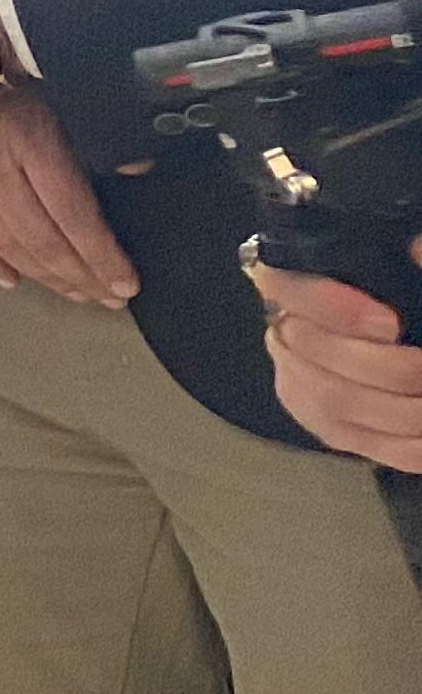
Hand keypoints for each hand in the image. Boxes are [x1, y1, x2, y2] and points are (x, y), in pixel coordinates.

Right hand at [0, 98, 138, 307]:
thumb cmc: (8, 65)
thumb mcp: (60, 86)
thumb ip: (97, 128)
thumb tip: (139, 168)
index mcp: (32, 142)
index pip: (72, 212)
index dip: (101, 254)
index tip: (127, 284)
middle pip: (40, 236)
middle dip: (78, 274)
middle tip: (108, 300)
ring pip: (3, 240)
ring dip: (42, 275)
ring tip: (74, 294)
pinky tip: (10, 281)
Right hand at [253, 247, 421, 470]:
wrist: (392, 337)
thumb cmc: (401, 305)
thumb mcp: (409, 279)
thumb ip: (414, 263)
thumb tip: (415, 249)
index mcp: (300, 275)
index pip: (283, 283)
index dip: (330, 306)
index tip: (391, 323)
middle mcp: (285, 323)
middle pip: (310, 352)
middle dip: (383, 368)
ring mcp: (296, 376)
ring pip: (329, 400)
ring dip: (397, 409)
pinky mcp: (319, 421)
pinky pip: (346, 438)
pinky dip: (396, 444)